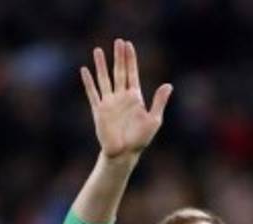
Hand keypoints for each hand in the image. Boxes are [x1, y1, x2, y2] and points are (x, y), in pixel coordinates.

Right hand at [80, 39, 171, 159]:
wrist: (123, 153)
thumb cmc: (140, 139)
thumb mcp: (153, 120)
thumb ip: (159, 102)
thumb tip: (168, 85)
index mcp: (135, 97)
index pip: (132, 73)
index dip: (130, 59)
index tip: (128, 45)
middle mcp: (121, 97)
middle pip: (119, 71)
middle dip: (118, 57)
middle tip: (117, 41)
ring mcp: (109, 102)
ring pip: (104, 78)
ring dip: (101, 65)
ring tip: (98, 50)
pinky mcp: (99, 110)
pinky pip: (92, 93)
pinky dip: (88, 82)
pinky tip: (84, 70)